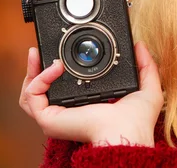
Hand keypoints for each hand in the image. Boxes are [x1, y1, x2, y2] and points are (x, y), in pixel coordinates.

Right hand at [19, 41, 163, 145]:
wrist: (126, 131)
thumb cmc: (137, 120)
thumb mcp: (146, 87)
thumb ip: (146, 65)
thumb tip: (140, 46)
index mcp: (85, 104)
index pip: (64, 87)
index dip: (58, 70)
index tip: (60, 51)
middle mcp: (68, 111)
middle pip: (41, 90)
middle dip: (36, 69)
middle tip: (39, 50)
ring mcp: (56, 115)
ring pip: (30, 94)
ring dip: (31, 72)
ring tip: (37, 54)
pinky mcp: (49, 118)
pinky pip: (33, 96)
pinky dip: (39, 78)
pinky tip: (55, 68)